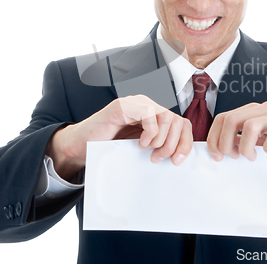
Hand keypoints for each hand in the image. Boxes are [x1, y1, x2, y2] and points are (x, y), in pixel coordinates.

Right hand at [47, 95, 192, 180]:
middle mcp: (148, 106)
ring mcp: (136, 104)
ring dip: (162, 140)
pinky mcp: (123, 106)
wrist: (81, 146)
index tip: (178, 161)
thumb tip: (180, 159)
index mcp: (155, 117)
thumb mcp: (140, 149)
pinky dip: (150, 132)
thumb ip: (158, 148)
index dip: (185, 142)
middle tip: (159, 159)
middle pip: (177, 120)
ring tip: (149, 152)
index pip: (181, 123)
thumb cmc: (109, 147)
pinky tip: (140, 143)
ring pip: (167, 116)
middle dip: (173, 144)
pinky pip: (149, 113)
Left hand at [206, 101, 266, 188]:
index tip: (216, 156)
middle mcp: (263, 109)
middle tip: (233, 157)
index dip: (215, 137)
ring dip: (246, 146)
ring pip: (250, 125)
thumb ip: (240, 142)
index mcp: (251, 111)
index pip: (223, 117)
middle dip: (226, 142)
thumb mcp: (258, 143)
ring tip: (251, 158)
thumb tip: (217, 152)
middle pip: (232, 119)